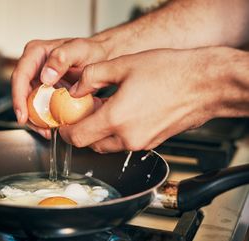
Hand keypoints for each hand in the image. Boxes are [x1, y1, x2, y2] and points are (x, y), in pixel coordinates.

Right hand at [11, 37, 108, 136]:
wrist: (103, 57)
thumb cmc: (93, 50)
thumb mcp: (79, 50)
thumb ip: (61, 58)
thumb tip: (45, 76)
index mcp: (35, 53)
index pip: (20, 76)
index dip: (18, 98)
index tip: (23, 116)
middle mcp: (34, 66)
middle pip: (21, 93)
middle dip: (27, 114)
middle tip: (39, 128)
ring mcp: (39, 79)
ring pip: (29, 103)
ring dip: (36, 120)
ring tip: (48, 131)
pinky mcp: (46, 91)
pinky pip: (40, 107)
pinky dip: (45, 118)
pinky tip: (53, 127)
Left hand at [59, 47, 224, 151]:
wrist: (206, 84)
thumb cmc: (171, 72)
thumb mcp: (123, 66)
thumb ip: (92, 77)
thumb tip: (76, 89)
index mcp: (116, 119)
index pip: (77, 137)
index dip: (65, 132)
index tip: (63, 123)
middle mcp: (127, 137)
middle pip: (90, 145)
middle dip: (82, 131)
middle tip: (83, 113)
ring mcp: (141, 143)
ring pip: (107, 146)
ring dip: (99, 133)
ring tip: (104, 111)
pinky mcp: (152, 143)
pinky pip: (124, 144)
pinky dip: (116, 134)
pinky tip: (122, 114)